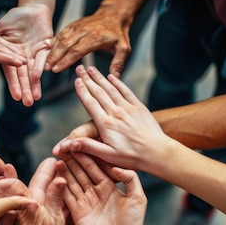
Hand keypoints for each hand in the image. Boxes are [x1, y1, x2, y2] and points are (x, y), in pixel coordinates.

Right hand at [0, 4, 52, 105]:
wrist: (32, 9)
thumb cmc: (15, 18)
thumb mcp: (0, 28)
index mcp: (11, 55)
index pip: (12, 72)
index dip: (14, 84)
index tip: (16, 97)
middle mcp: (23, 57)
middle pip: (24, 76)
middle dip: (26, 89)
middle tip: (27, 103)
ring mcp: (34, 52)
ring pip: (34, 70)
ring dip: (35, 84)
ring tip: (35, 98)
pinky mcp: (44, 45)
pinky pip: (43, 57)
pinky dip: (40, 66)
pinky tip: (38, 76)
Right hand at [45, 7, 132, 77]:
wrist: (114, 14)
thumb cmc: (118, 33)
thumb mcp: (124, 48)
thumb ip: (118, 63)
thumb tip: (114, 78)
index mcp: (95, 37)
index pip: (77, 50)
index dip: (65, 61)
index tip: (56, 69)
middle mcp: (84, 31)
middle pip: (65, 45)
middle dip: (54, 57)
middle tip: (46, 68)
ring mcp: (77, 27)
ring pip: (61, 38)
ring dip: (52, 51)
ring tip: (45, 63)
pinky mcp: (73, 25)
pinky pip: (61, 34)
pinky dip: (53, 43)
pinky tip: (48, 52)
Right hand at [55, 65, 171, 170]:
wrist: (157, 152)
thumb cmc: (132, 157)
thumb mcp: (107, 156)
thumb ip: (88, 147)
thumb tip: (68, 144)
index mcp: (106, 125)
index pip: (90, 103)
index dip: (82, 91)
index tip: (76, 80)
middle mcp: (116, 113)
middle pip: (98, 92)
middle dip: (88, 79)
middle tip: (79, 68)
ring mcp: (128, 109)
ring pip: (111, 89)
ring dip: (100, 78)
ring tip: (91, 69)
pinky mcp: (139, 107)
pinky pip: (126, 91)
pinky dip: (117, 83)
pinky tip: (111, 76)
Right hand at [56, 151, 146, 224]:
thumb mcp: (138, 199)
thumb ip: (130, 180)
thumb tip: (117, 166)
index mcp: (109, 186)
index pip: (95, 167)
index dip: (86, 156)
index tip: (78, 145)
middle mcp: (95, 192)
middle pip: (81, 172)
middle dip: (72, 160)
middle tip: (62, 147)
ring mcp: (85, 201)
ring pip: (72, 182)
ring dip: (64, 170)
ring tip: (57, 158)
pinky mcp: (77, 213)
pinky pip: (67, 197)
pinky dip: (60, 187)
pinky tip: (55, 176)